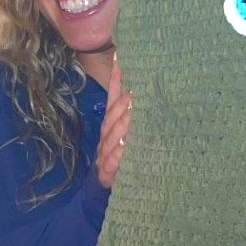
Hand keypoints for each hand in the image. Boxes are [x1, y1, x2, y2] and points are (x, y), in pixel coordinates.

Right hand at [94, 56, 131, 188]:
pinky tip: (123, 148)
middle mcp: (106, 135)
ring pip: (111, 137)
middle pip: (111, 117)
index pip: (112, 98)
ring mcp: (104, 152)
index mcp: (111, 123)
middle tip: (134, 94)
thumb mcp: (131, 131)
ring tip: (131, 117)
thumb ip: (133, 110)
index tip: (120, 62)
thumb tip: (141, 86)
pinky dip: (118, 155)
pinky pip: (112, 161)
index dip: (115, 81)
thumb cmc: (121, 154)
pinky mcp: (106, 171)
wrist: (106, 183)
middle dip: (122, 106)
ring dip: (121, 127)